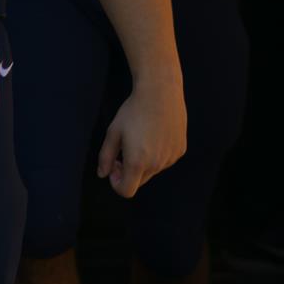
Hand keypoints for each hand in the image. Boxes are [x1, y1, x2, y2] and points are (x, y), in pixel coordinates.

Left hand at [97, 77, 186, 197]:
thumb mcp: (113, 132)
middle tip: (123, 151)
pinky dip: (158, 154)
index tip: (115, 166)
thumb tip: (102, 174)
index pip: (126, 191)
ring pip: (153, 170)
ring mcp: (171, 158)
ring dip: (144, 162)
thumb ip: (105, 157)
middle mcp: (156, 164)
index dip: (116, 183)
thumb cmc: (133, 111)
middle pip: (139, 181)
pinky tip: (155, 134)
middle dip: (129, 171)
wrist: (161, 92)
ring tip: (142, 138)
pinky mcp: (180, 150)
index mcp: (137, 162)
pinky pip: (165, 160)